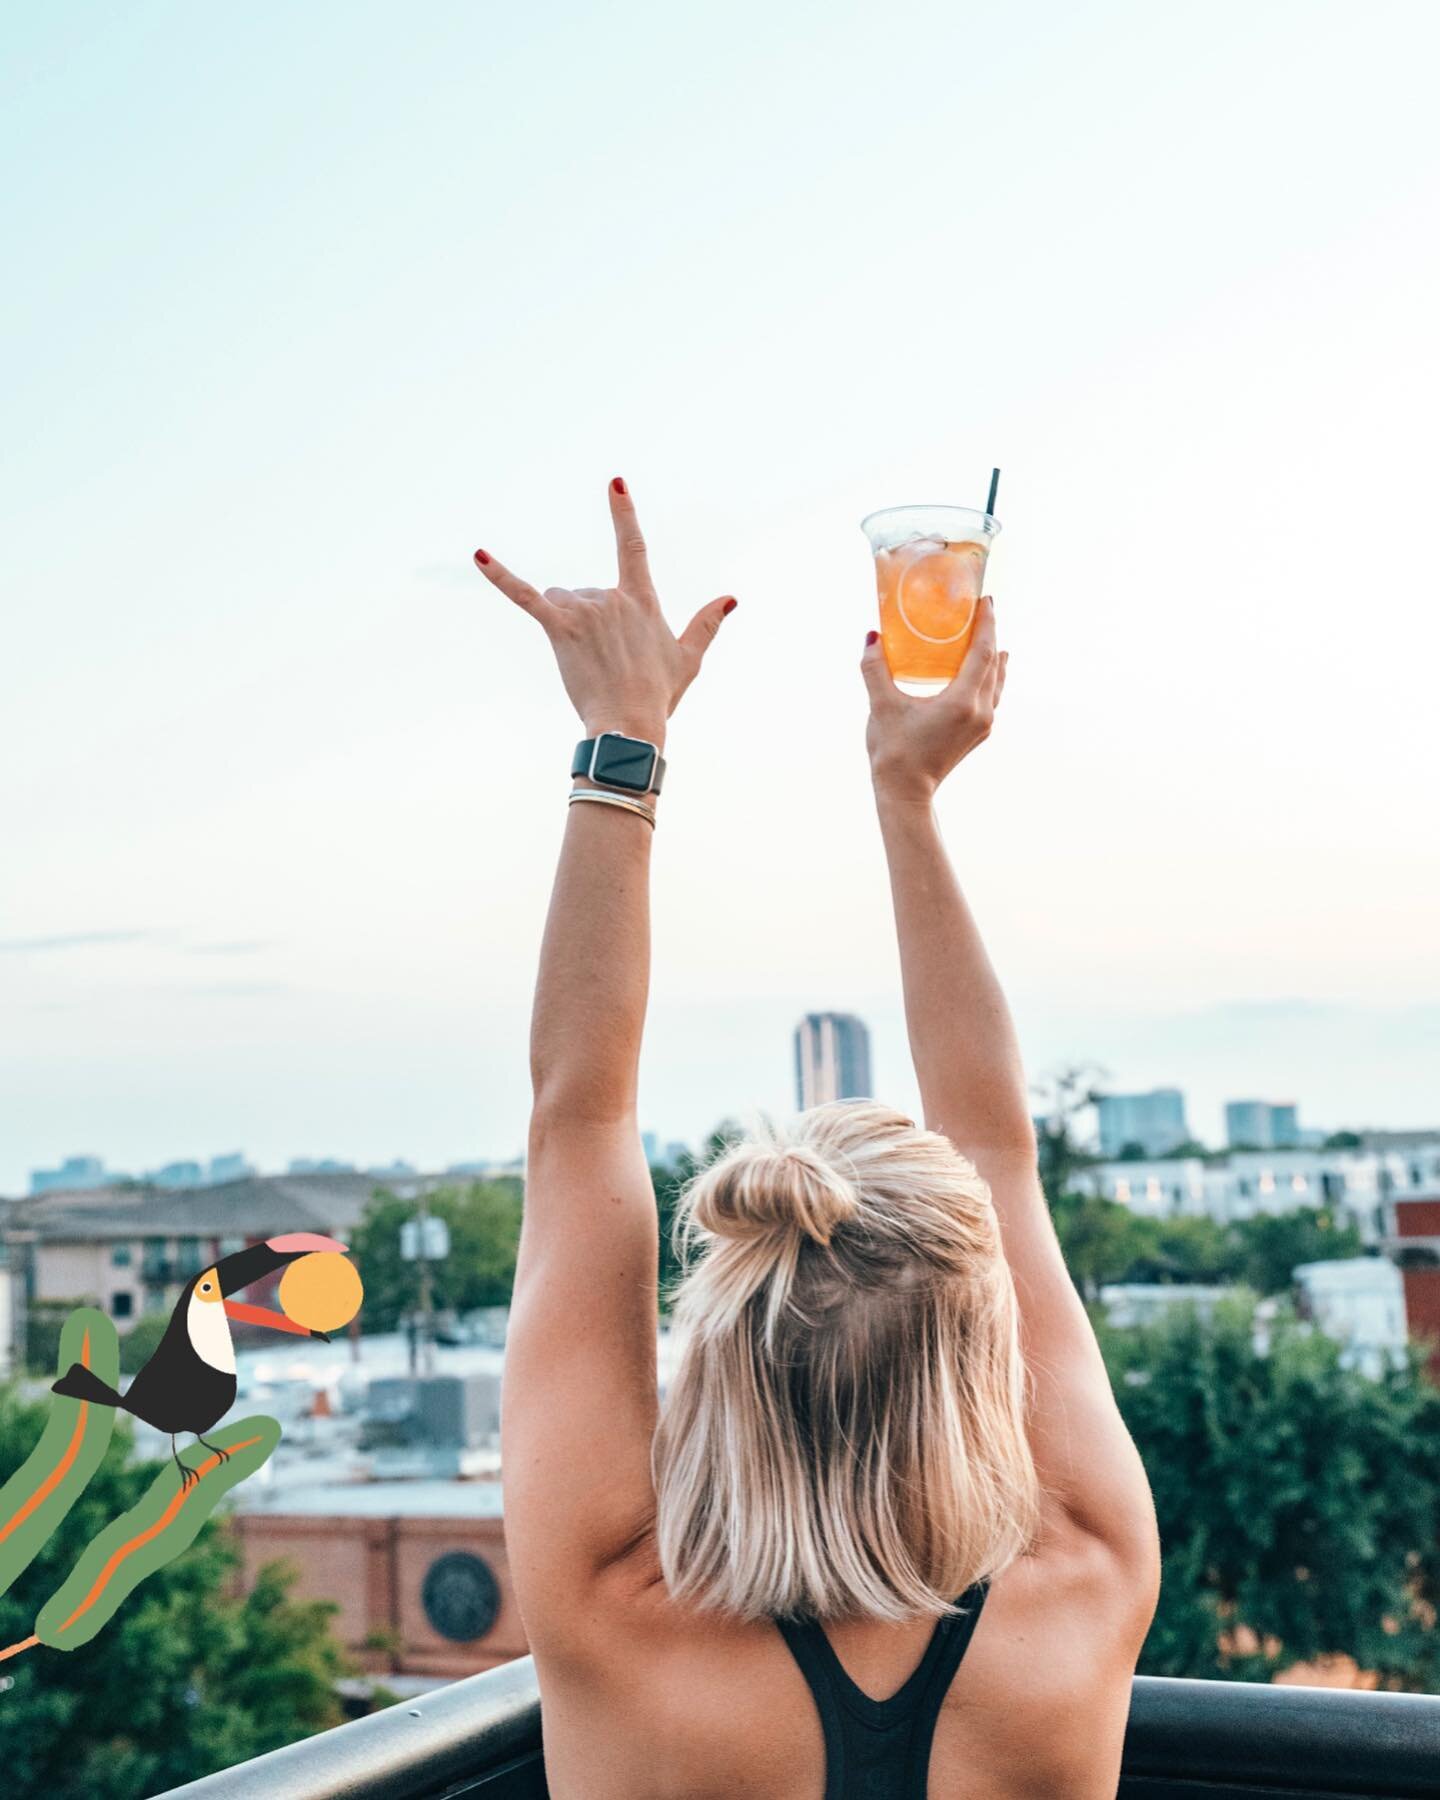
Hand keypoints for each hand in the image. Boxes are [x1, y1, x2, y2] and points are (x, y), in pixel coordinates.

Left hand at [472, 478, 735, 745]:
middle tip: (604, 664)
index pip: (633, 546)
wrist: (629, 723)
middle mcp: (612, 597)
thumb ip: (706, 624)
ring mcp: (585, 610)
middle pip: (584, 592)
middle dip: (587, 624)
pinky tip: (478, 555)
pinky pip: (524, 596)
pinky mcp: (559, 628)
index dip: (623, 513)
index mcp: (641, 600)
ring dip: (566, 626)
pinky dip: (500, 576)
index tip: (615, 483)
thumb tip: (730, 598)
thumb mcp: (688, 658)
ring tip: (584, 662)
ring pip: (559, 601)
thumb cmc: (658, 695)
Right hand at [860, 596, 1008, 803]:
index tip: (985, 601)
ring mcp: (983, 725)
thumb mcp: (882, 706)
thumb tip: (871, 637)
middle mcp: (980, 712)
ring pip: (996, 681)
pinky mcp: (979, 734)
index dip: (987, 624)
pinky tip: (984, 673)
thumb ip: (875, 669)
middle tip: (982, 610)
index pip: (984, 652)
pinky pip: (992, 696)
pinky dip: (990, 677)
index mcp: (961, 702)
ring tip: (991, 637)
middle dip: (990, 634)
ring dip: (994, 657)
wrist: (905, 791)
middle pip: (994, 664)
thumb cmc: (893, 751)